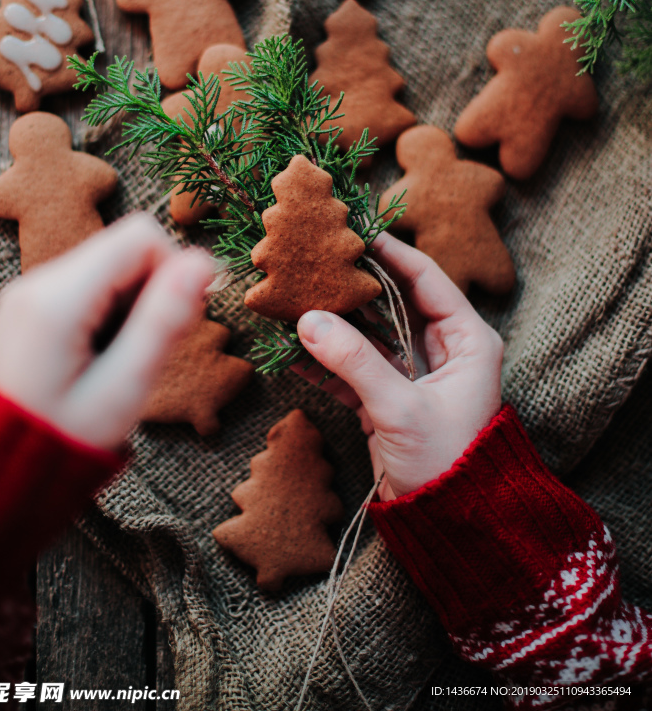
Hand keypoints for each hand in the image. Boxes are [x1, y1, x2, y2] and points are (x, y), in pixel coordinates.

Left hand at [0, 213, 212, 450]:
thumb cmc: (62, 441)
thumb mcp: (123, 388)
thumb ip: (164, 322)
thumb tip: (203, 262)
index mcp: (57, 300)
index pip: (141, 236)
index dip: (174, 270)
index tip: (176, 322)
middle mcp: (37, 282)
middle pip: (124, 248)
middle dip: (152, 291)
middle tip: (146, 350)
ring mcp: (29, 292)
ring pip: (109, 266)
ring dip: (131, 305)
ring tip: (119, 359)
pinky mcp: (31, 304)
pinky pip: (88, 285)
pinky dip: (109, 312)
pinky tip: (101, 355)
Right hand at [296, 233, 502, 500]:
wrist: (451, 528)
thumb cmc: (447, 464)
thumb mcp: (401, 409)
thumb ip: (355, 363)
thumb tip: (307, 320)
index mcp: (468, 340)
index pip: (426, 279)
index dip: (390, 253)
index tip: (354, 232)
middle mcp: (444, 350)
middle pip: (392, 303)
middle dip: (352, 288)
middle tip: (315, 263)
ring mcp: (414, 375)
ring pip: (369, 335)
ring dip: (334, 325)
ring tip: (294, 302)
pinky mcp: (390, 400)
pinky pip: (355, 369)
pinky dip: (327, 364)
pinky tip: (292, 353)